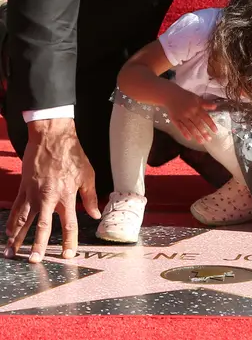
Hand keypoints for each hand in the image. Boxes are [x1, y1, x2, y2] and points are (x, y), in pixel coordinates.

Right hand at [5, 119, 99, 262]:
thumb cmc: (72, 154)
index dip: (69, 241)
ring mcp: (34, 193)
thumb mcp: (87, 175)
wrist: (52, 137)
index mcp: (67, 196)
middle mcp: (49, 198)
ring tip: (12, 253)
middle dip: (39, 246)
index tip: (68, 255)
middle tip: (35, 261)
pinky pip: (16, 208)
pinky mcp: (24, 187)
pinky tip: (8, 233)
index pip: (70, 224)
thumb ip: (90, 197)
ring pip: (25, 220)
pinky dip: (12, 221)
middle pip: (44, 227)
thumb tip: (95, 215)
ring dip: (18, 238)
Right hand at [163, 85, 217, 143]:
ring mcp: (182, 117)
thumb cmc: (185, 96)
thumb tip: (215, 106)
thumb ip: (205, 103)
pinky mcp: (175, 119)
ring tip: (201, 142)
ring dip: (196, 135)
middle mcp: (190, 113)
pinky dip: (184, 133)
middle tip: (209, 139)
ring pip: (190, 127)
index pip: (205, 117)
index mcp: (196, 107)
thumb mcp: (197, 98)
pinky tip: (189, 138)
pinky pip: (180, 127)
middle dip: (204, 132)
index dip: (211, 124)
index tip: (215, 131)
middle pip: (198, 124)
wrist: (171, 95)